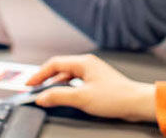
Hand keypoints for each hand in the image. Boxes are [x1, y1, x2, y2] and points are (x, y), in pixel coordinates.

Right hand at [26, 54, 156, 122]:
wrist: (135, 102)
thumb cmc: (115, 97)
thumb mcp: (82, 98)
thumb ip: (59, 96)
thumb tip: (42, 97)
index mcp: (83, 62)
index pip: (54, 63)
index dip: (39, 74)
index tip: (29, 83)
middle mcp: (87, 64)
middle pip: (59, 68)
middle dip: (45, 78)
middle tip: (33, 88)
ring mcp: (92, 72)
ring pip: (67, 75)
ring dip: (55, 84)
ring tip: (45, 93)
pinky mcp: (96, 81)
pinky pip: (75, 81)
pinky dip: (65, 88)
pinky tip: (62, 96)